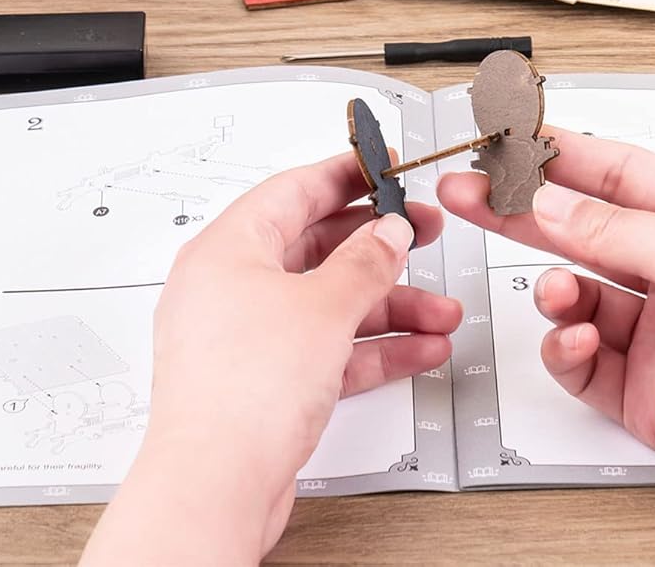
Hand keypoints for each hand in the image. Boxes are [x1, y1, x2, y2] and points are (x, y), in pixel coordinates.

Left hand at [83, 151, 460, 565]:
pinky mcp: (264, 383)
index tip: (383, 166)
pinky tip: (417, 348)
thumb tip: (388, 232)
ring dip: (389, 305)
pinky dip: (372, 346)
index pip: (293, 190)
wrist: (215, 487)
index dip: (346, 175)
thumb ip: (365, 262)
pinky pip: (327, 348)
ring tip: (439, 311)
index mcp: (227, 249)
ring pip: (329, 303)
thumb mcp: (324, 307)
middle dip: (380, 248)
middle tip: (423, 234)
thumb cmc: (240, 393)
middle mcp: (230, 288)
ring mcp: (247, 338)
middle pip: (317, 248)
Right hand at [439, 127, 654, 507]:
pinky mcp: (646, 387)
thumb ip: (609, 228)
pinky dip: (567, 347)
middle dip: (524, 213)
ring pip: (578, 295)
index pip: (614, 172)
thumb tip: (549, 203)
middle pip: (583, 230)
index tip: (505, 141)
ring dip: (556, 290)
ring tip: (558, 293)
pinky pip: (583, 359)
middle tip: (469, 196)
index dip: (558, 155)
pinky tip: (574, 339)